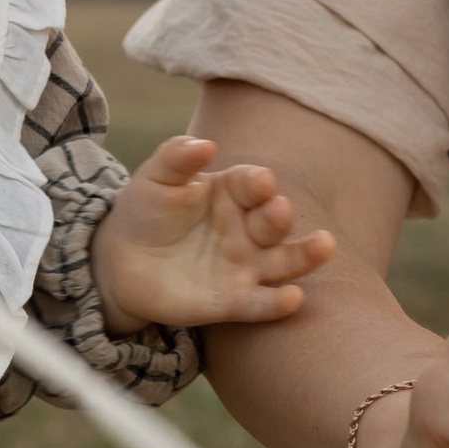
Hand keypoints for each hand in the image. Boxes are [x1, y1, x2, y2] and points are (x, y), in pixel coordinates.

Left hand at [90, 136, 336, 332]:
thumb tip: (205, 144)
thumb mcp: (156, 178)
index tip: (261, 183)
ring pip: (284, 262)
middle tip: (277, 210)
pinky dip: (278, 303)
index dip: (259, 183)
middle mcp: (247, 228)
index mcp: (233, 192)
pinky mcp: (234, 300)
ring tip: (325, 246)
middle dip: (279, 216)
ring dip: (306, 255)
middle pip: (274, 221)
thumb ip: (177, 157)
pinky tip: (293, 298)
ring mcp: (244, 265)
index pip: (253, 183)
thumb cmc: (146, 211)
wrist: (123, 260)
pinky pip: (261, 303)